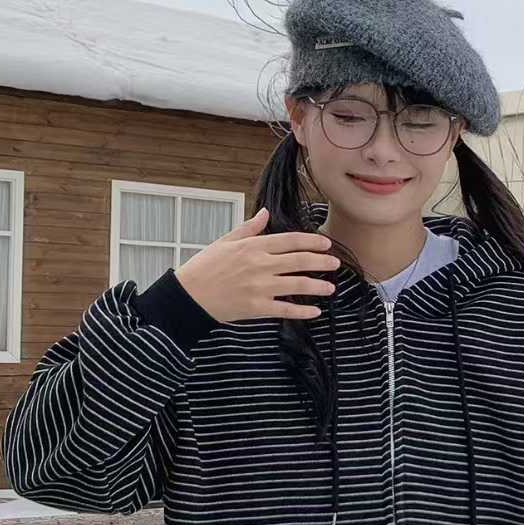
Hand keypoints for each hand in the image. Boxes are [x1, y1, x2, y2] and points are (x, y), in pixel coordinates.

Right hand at [174, 205, 341, 323]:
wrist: (188, 295)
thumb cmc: (204, 267)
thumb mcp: (225, 241)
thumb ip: (248, 228)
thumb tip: (265, 213)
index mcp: (253, 246)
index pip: (290, 241)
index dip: (311, 242)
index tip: (326, 244)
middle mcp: (260, 265)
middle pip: (299, 261)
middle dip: (321, 262)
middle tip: (335, 263)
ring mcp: (259, 287)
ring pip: (296, 284)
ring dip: (317, 286)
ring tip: (330, 287)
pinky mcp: (256, 308)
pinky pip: (285, 309)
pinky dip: (302, 311)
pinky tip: (315, 311)